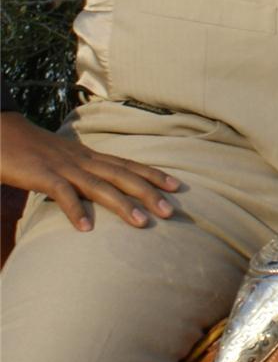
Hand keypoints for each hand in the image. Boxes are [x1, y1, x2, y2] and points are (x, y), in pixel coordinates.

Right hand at [0, 110, 179, 230]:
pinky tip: (86, 228)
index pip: (128, 165)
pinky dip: (75, 210)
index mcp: (89, 156)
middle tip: (171, 211)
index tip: (177, 186)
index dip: (153, 175)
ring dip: (122, 205)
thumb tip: (96, 192)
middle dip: (149, 193)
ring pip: (100, 186)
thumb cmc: (32, 151)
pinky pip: (62, 194)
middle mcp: (83, 160)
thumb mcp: (63, 161)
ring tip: (142, 223)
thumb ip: (80, 175)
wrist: (1, 133)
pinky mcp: (42, 175)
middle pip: (122, 176)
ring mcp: (64, 167)